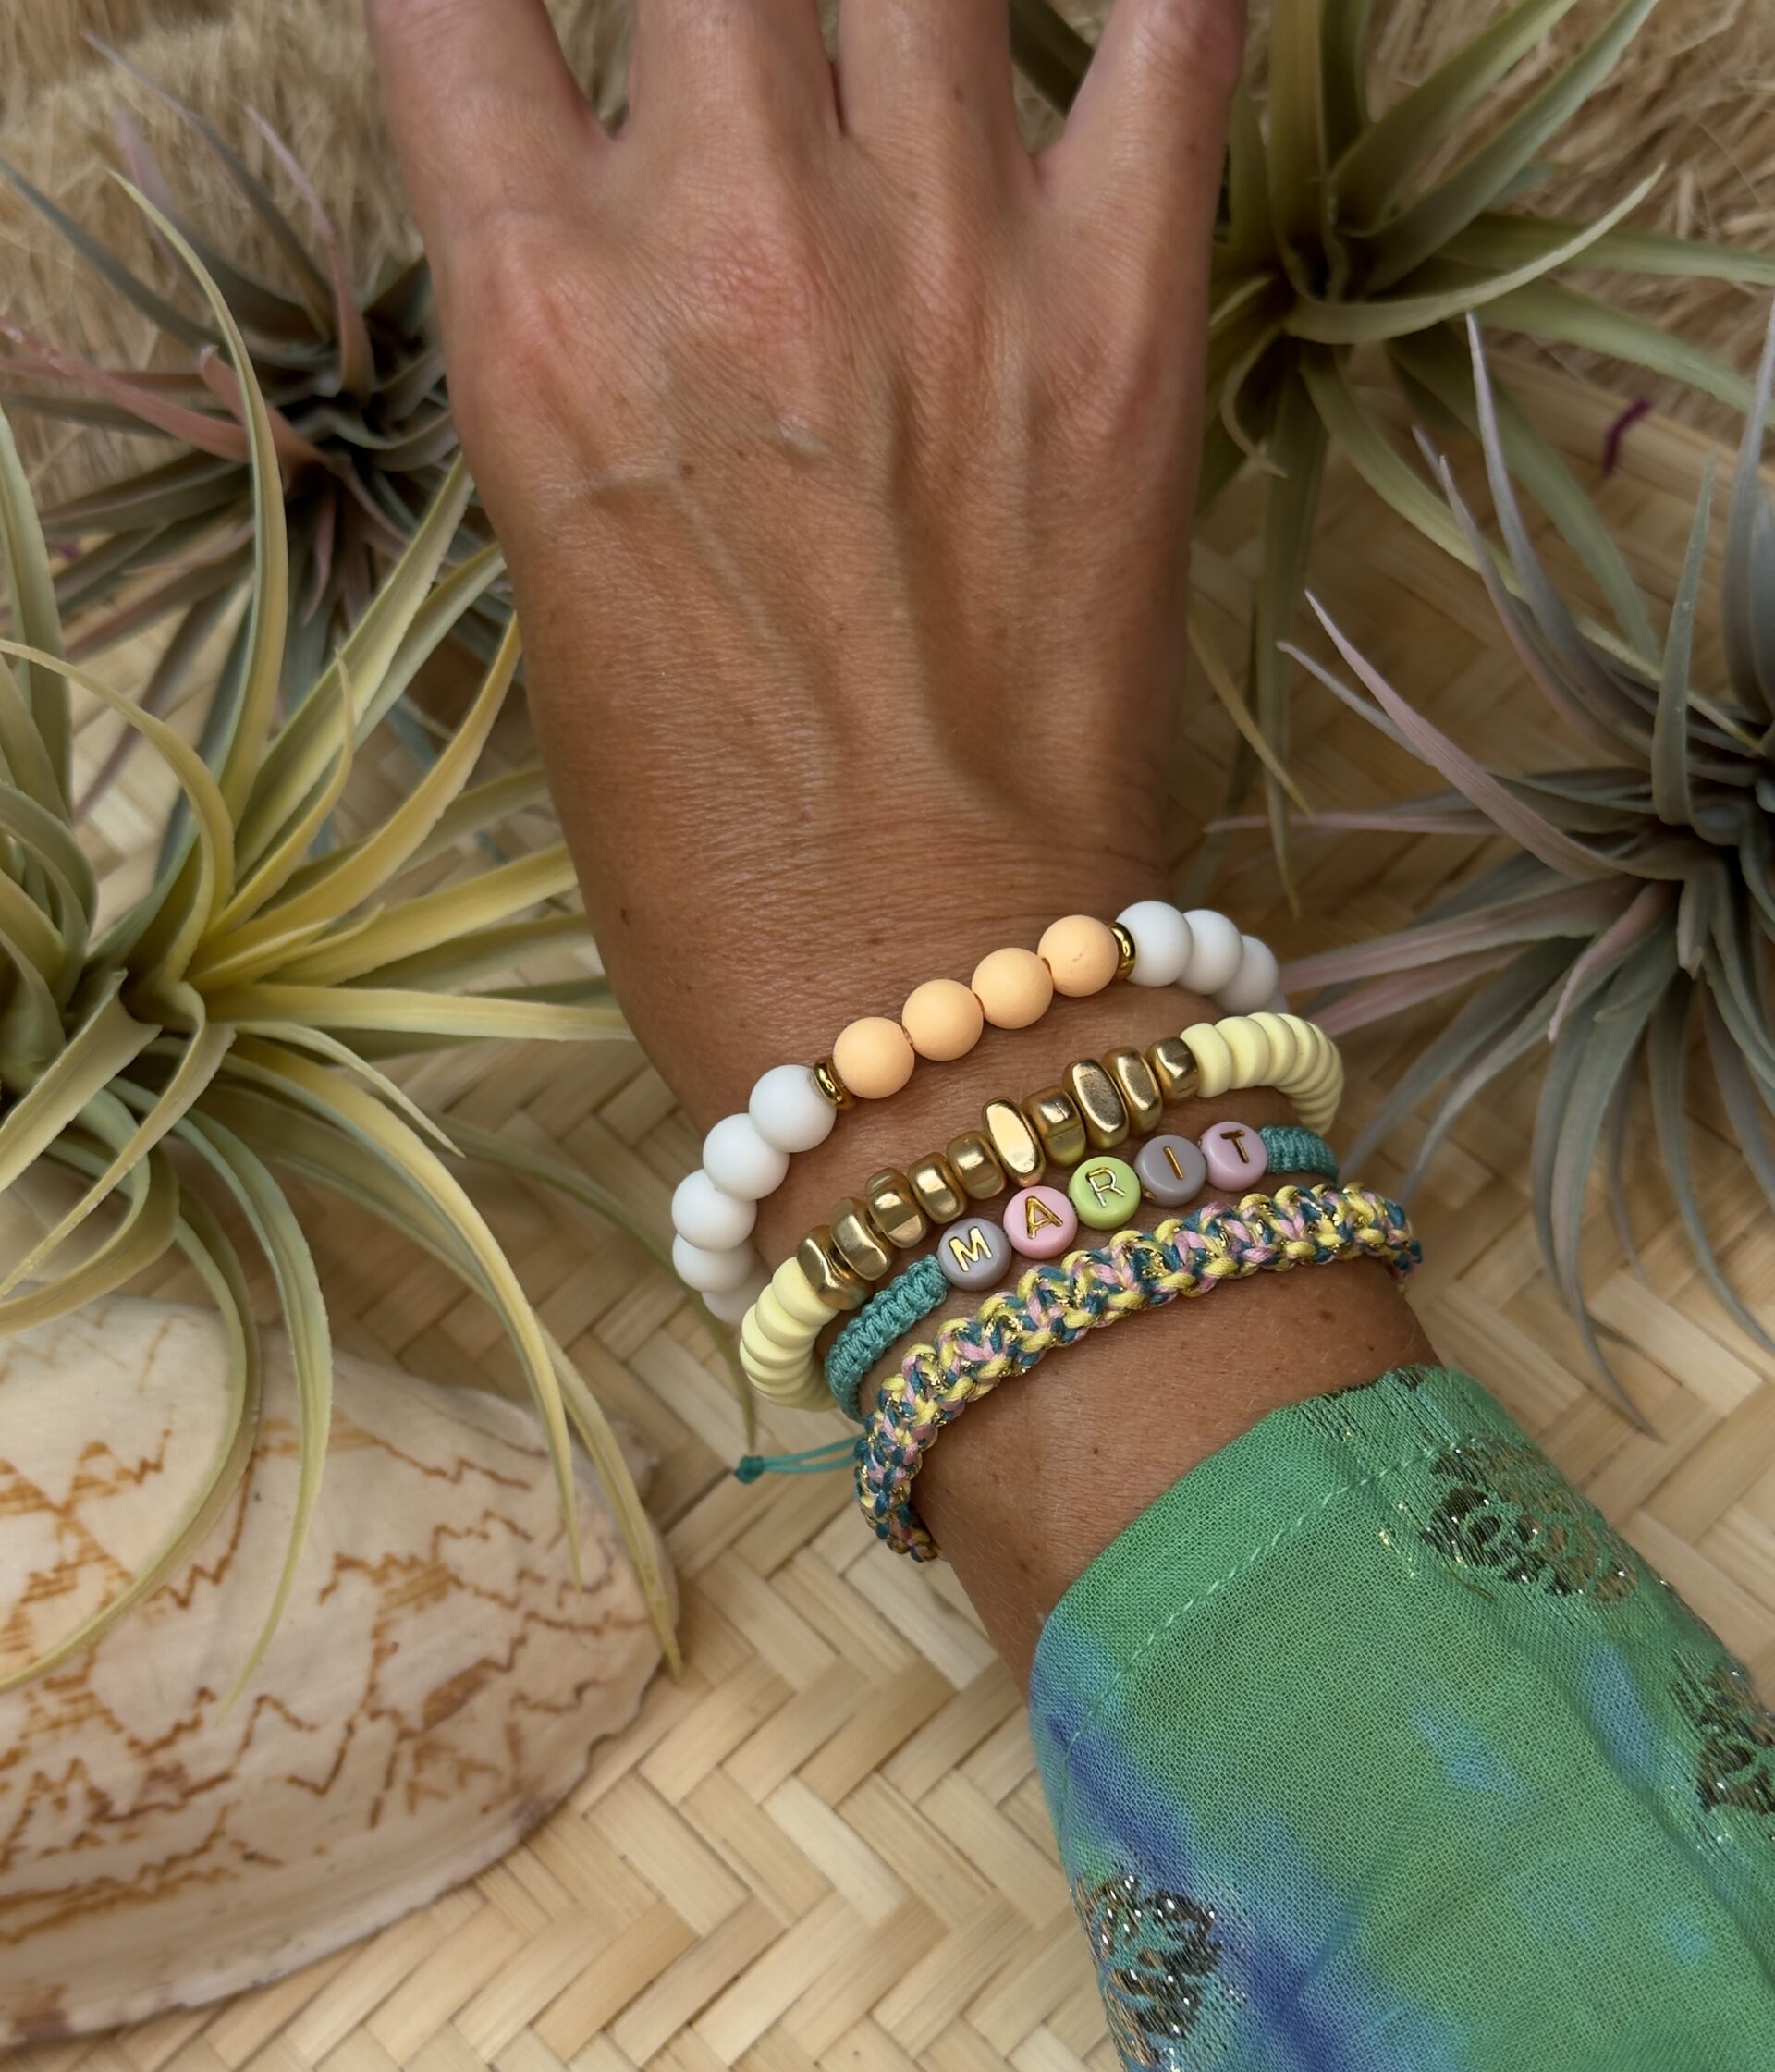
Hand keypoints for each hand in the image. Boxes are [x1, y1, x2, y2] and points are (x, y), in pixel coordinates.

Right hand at [367, 0, 1428, 1684]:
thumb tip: (627, 225)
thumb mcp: (566, 594)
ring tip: (896, 62)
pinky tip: (1118, 20)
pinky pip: (1180, 31)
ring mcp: (940, 257)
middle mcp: (729, 240)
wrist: (931, 1022)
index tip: (555, 51)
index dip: (500, 1)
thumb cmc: (713, 864)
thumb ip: (589, 364)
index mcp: (543, 327)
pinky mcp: (1122, 316)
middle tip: (757, 70)